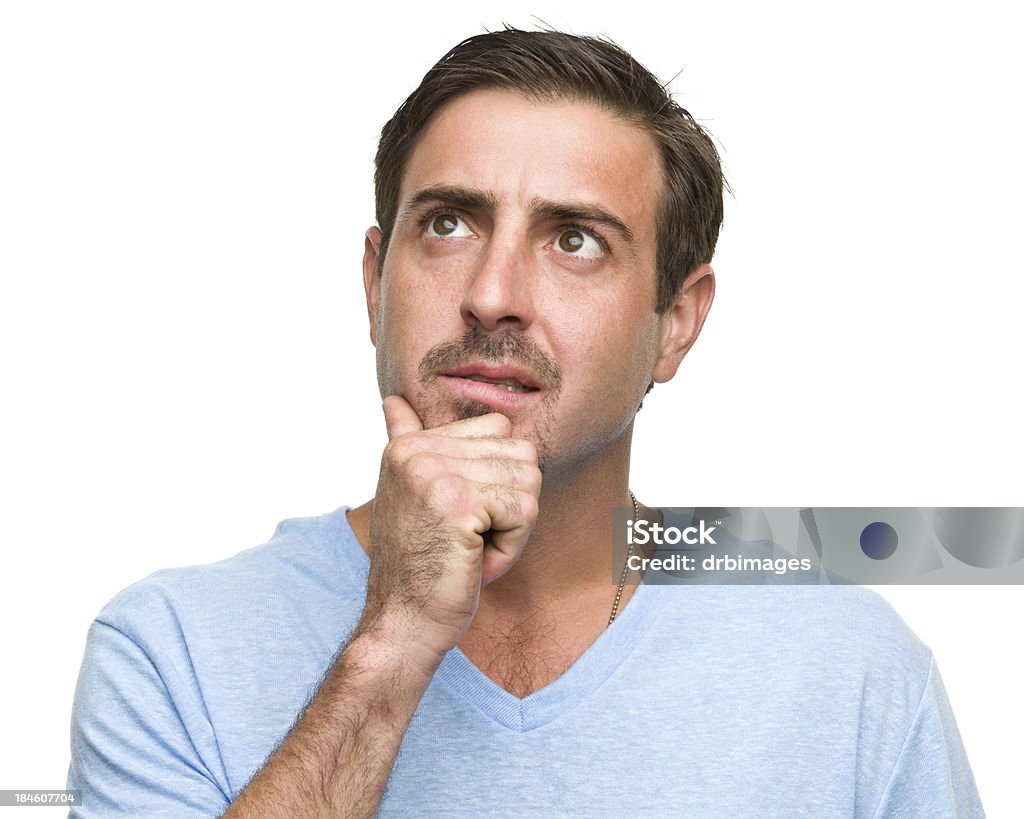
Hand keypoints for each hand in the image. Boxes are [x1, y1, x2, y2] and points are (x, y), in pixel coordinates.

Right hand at [358, 395, 540, 668]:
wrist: (404, 622)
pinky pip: (526, 510)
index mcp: (409, 445)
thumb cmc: (420, 565)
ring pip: (528, 482)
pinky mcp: (459, 504)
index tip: (461, 516)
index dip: (497, 479)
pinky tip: (475, 561)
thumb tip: (393, 400)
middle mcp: (417, 452)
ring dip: (512, 526)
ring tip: (470, 549)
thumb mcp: (412, 495)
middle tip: (468, 539)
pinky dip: (512, 544)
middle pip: (520, 454)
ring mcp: (435, 475)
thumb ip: (408, 443)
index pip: (500, 429)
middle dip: (510, 504)